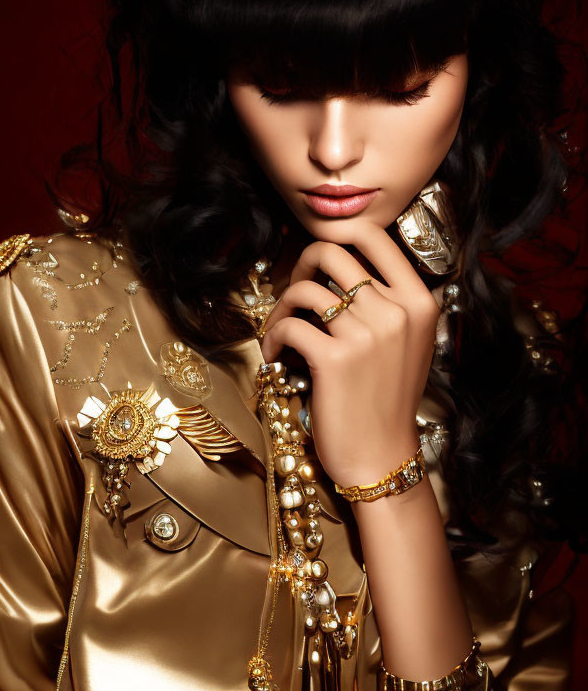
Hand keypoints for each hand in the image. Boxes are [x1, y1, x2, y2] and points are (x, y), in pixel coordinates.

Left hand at [259, 222, 440, 486]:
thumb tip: (343, 267)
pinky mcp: (334, 358)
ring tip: (281, 329)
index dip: (337, 235)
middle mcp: (396, 311)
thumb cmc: (388, 399)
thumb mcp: (408, 342)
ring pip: (305, 289)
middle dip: (302, 263)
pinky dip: (273, 337)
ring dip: (282, 306)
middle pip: (332, 250)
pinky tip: (276, 354)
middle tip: (295, 286)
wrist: (383, 456)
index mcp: (419, 301)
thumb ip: (388, 301)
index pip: (374, 236)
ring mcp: (366, 333)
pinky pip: (289, 325)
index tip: (320, 258)